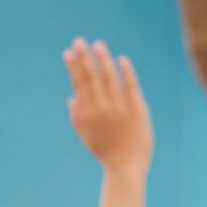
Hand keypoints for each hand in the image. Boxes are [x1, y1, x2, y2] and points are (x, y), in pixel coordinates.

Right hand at [63, 39, 152, 174]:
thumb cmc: (105, 152)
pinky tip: (122, 59)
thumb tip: (72, 97)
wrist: (125, 166)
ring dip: (103, 60)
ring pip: (110, 78)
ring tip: (98, 45)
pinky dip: (127, 73)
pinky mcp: (137, 110)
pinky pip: (131, 87)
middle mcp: (101, 108)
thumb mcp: (86, 136)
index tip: (69, 52)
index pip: (79, 84)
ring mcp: (119, 108)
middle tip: (79, 41)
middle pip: (92, 77)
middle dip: (84, 58)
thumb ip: (77, 117)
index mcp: (87, 113)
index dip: (74, 67)